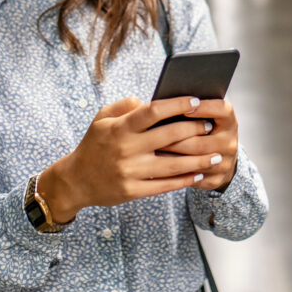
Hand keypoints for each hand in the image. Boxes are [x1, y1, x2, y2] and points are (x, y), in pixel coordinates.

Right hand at [39, 96, 217, 221]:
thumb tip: (152, 101)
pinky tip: (200, 174)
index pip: (153, 111)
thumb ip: (125, 105)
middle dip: (194, 129)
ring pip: (173, 164)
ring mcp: (130, 172)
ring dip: (198, 160)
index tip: (196, 100)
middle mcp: (126, 149)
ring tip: (216, 155)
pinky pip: (165, 185)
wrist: (75, 181)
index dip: (177, 104)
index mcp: (120, 128)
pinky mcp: (132, 191)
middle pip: (169, 136)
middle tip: (210, 126)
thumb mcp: (101, 118)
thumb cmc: (94, 144)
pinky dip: (185, 180)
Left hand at [160, 97, 238, 191]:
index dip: (204, 108)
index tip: (185, 108)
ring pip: (195, 160)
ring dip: (173, 154)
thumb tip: (159, 102)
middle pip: (201, 141)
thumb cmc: (202, 129)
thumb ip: (187, 107)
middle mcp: (230, 142)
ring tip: (153, 148)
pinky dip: (175, 170)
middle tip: (155, 134)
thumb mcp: (203, 115)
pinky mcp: (216, 179)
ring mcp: (225, 163)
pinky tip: (160, 164)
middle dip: (176, 138)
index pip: (221, 110)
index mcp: (229, 121)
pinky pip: (193, 176)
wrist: (218, 157)